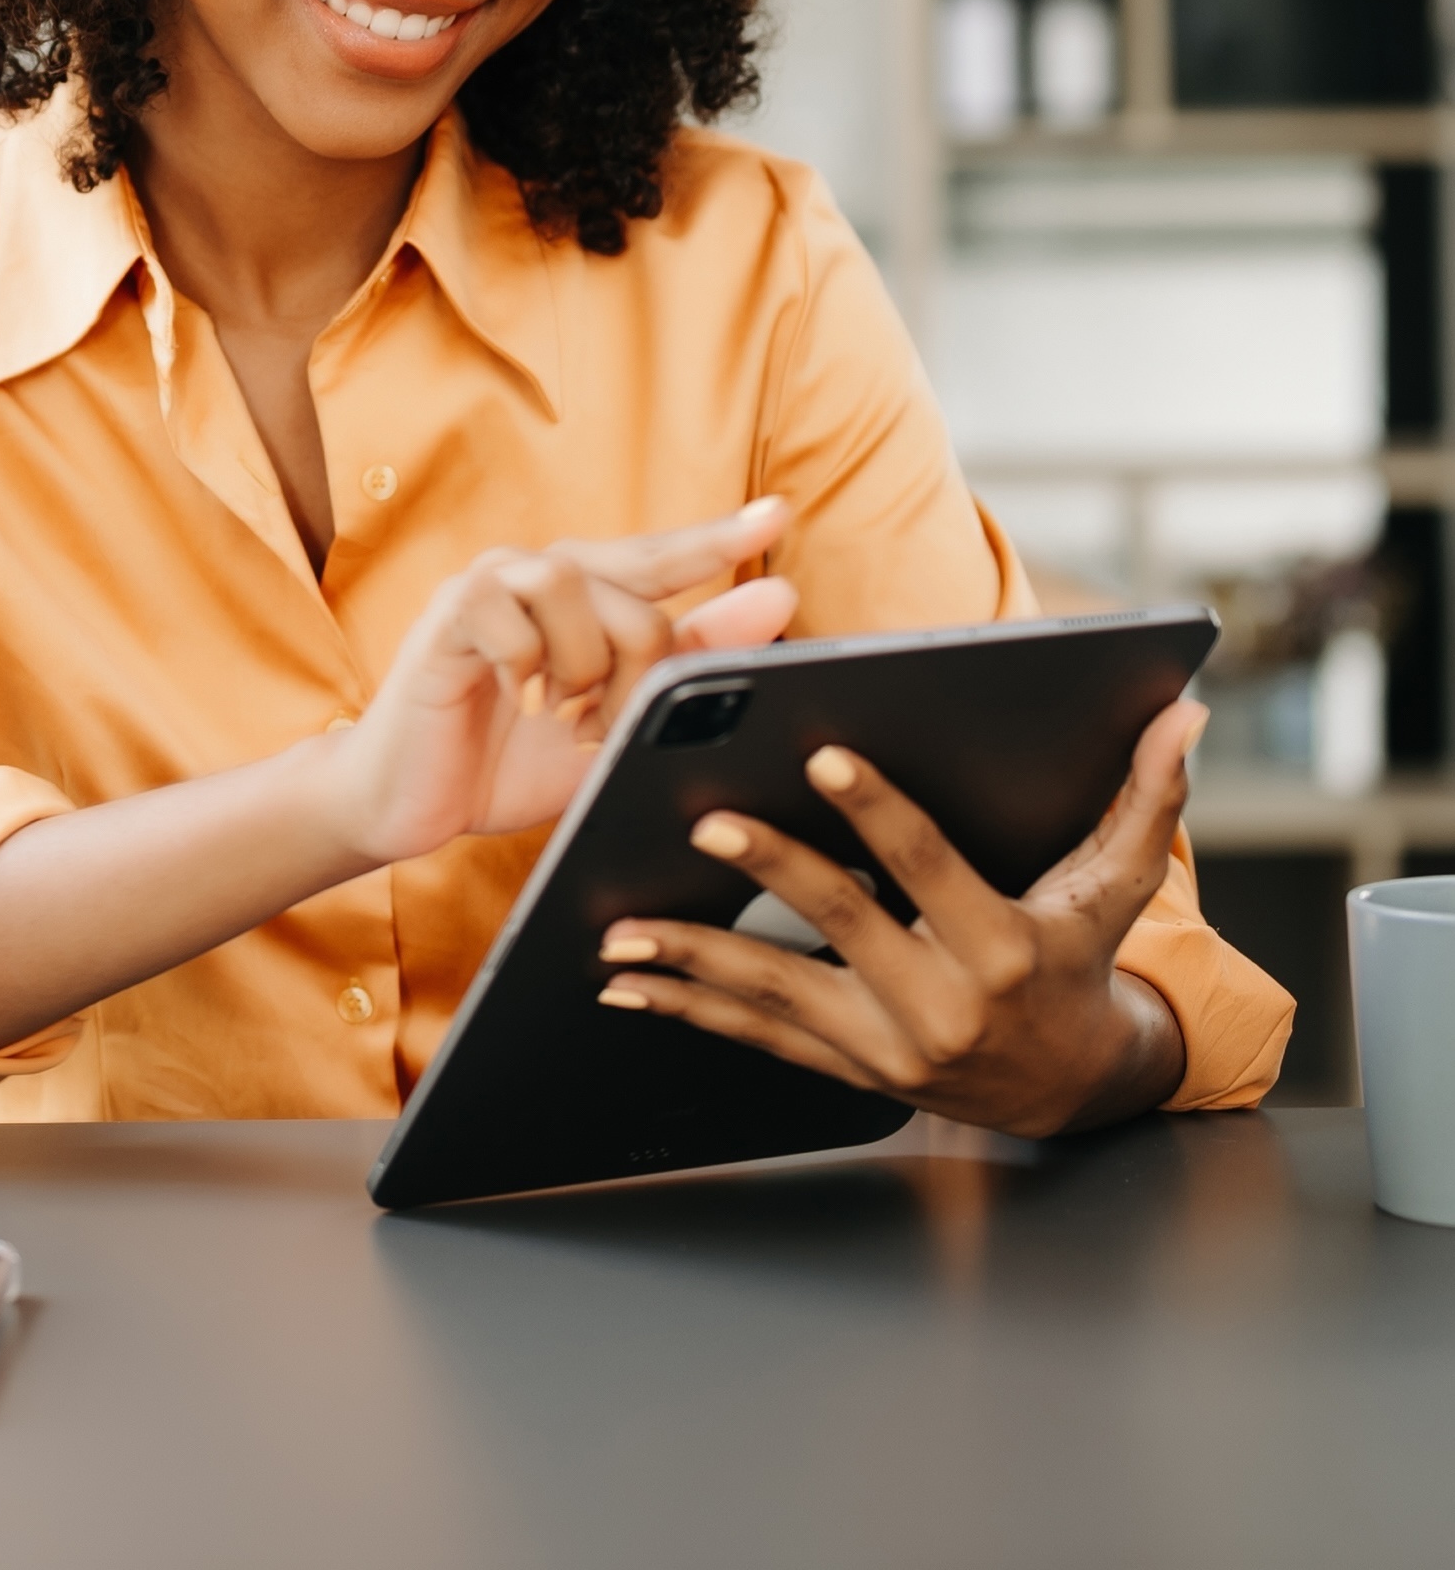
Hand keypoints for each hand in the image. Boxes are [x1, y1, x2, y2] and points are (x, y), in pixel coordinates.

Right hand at [324, 499, 797, 867]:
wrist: (408, 802)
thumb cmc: (505, 759)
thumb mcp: (613, 720)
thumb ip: (690, 660)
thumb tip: (778, 599)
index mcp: (584, 594)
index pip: (662, 559)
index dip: (718, 539)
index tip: (778, 513)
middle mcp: (540, 572)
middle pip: (638, 591)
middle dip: (639, 676)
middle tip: (602, 730)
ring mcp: (492, 584)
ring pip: (578, 591)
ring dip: (583, 671)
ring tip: (560, 717)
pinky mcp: (450, 609)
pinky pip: (511, 615)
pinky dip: (525, 668)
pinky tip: (515, 701)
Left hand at [593, 695, 1207, 1135]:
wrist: (1076, 1092)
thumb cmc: (1083, 965)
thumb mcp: (1116, 889)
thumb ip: (1144, 800)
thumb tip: (1184, 713)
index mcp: (1002, 948)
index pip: (930, 865)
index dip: (877, 811)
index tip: (821, 754)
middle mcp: (942, 1005)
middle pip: (841, 924)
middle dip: (771, 870)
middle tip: (703, 821)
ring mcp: (888, 1047)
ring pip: (777, 995)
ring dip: (693, 959)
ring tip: (621, 926)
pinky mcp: (849, 1069)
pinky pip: (757, 1037)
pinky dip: (689, 1006)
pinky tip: (627, 980)